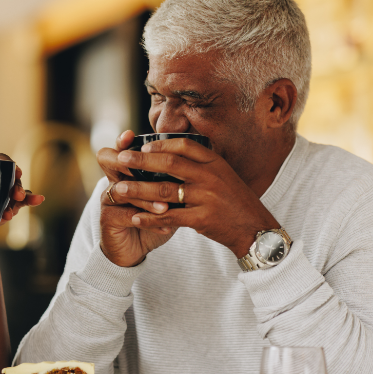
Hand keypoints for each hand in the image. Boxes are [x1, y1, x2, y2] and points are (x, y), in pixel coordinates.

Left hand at [0, 153, 44, 225]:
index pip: (0, 160)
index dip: (9, 164)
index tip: (16, 173)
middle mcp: (0, 178)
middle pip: (12, 178)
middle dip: (16, 187)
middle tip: (17, 195)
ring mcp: (8, 191)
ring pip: (18, 191)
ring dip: (20, 200)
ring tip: (9, 213)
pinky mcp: (14, 203)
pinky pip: (24, 200)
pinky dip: (32, 199)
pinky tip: (39, 199)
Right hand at [97, 131, 176, 266]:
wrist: (136, 249)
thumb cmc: (154, 218)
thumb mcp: (166, 195)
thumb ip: (173, 178)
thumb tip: (196, 158)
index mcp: (126, 172)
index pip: (119, 149)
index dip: (122, 141)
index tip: (131, 134)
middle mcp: (113, 181)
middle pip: (108, 161)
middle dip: (129, 163)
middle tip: (149, 168)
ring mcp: (108, 200)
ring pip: (121, 189)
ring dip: (145, 196)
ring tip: (166, 205)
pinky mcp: (108, 220)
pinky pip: (126, 215)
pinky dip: (147, 220)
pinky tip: (165, 226)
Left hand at [114, 137, 279, 256]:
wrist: (255, 229)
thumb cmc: (234, 202)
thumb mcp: (223, 176)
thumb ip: (200, 166)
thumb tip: (170, 154)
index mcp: (215, 163)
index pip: (185, 145)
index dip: (161, 144)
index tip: (142, 146)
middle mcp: (211, 177)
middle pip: (170, 163)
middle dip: (141, 161)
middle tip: (120, 160)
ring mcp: (207, 197)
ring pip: (165, 190)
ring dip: (139, 190)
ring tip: (119, 189)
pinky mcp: (203, 219)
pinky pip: (170, 216)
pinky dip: (150, 218)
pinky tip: (135, 217)